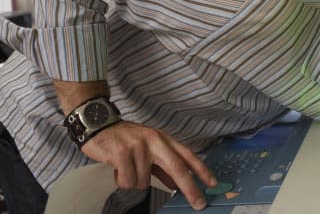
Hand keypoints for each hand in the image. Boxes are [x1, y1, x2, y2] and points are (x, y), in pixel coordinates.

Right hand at [81, 121, 214, 210]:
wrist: (99, 124)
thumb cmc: (125, 139)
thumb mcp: (148, 149)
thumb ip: (163, 167)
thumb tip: (177, 183)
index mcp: (163, 139)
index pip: (187, 155)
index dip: (202, 170)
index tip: (212, 183)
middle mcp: (155, 140)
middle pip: (177, 167)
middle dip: (190, 188)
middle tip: (199, 203)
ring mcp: (139, 145)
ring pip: (144, 181)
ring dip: (134, 182)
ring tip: (126, 168)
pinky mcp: (122, 152)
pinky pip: (128, 181)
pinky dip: (122, 180)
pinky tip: (117, 169)